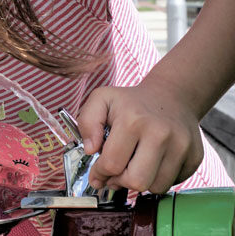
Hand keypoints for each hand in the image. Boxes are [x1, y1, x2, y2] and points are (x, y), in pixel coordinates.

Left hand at [77, 83, 203, 193]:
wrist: (172, 96)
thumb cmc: (131, 102)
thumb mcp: (101, 100)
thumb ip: (87, 122)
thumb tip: (90, 149)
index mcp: (134, 121)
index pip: (112, 165)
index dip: (100, 173)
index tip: (98, 172)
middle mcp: (161, 134)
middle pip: (136, 181)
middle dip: (120, 182)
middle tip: (116, 173)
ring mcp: (182, 146)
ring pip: (156, 187)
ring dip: (140, 182)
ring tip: (133, 167)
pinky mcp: (195, 157)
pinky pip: (173, 184)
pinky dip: (159, 179)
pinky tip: (151, 164)